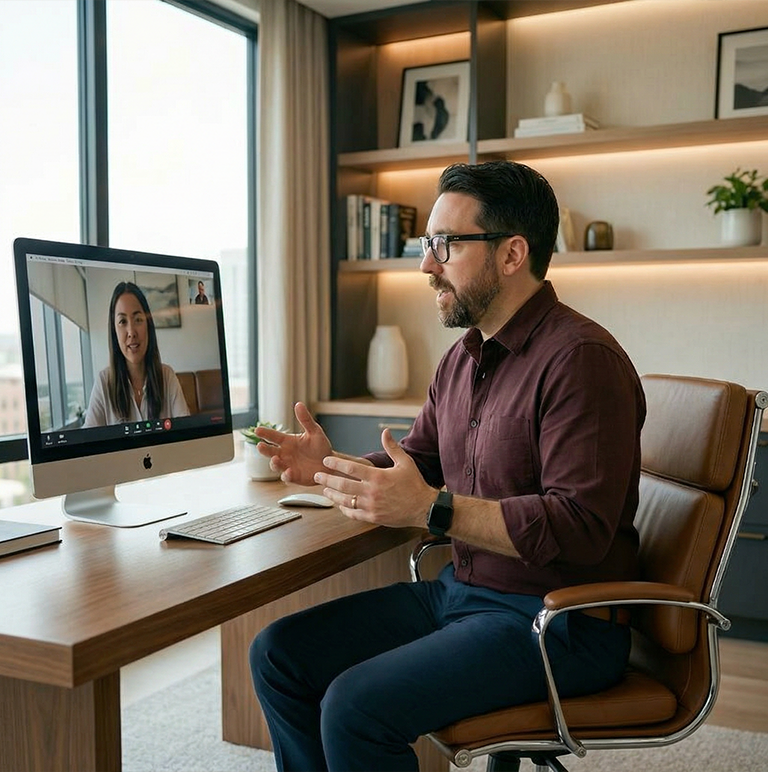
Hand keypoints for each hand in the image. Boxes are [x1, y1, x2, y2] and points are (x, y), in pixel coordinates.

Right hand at [255, 402, 331, 485]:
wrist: (330, 464)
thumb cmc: (321, 447)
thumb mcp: (315, 431)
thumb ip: (305, 420)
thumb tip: (299, 404)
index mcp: (288, 441)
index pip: (273, 436)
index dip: (265, 433)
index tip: (257, 430)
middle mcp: (285, 454)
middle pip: (270, 452)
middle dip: (263, 449)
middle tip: (260, 446)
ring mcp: (288, 466)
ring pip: (275, 465)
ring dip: (274, 463)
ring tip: (275, 459)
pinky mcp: (294, 477)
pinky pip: (287, 477)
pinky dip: (286, 475)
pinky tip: (289, 472)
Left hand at [314, 428, 435, 528]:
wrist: (423, 508)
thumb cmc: (415, 484)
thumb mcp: (405, 463)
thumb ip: (392, 447)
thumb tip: (385, 432)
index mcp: (378, 477)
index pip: (351, 468)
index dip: (336, 464)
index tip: (326, 461)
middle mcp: (372, 492)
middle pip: (343, 485)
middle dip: (327, 479)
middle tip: (317, 475)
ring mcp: (371, 506)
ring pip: (345, 501)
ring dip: (333, 495)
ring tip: (325, 490)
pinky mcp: (373, 518)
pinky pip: (353, 514)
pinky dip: (344, 510)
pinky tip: (339, 505)